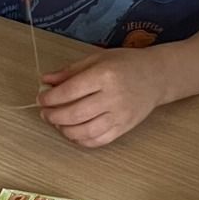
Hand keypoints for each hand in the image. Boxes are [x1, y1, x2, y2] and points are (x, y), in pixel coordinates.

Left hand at [38, 50, 167, 146]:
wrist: (157, 76)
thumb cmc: (126, 64)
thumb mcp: (98, 58)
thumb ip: (70, 71)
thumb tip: (45, 81)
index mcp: (104, 75)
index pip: (69, 91)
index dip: (50, 98)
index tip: (41, 98)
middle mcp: (112, 97)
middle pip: (74, 114)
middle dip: (53, 116)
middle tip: (45, 113)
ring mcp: (120, 115)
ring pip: (84, 131)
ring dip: (64, 130)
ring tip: (57, 123)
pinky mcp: (124, 128)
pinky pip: (98, 140)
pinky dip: (81, 140)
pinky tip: (73, 132)